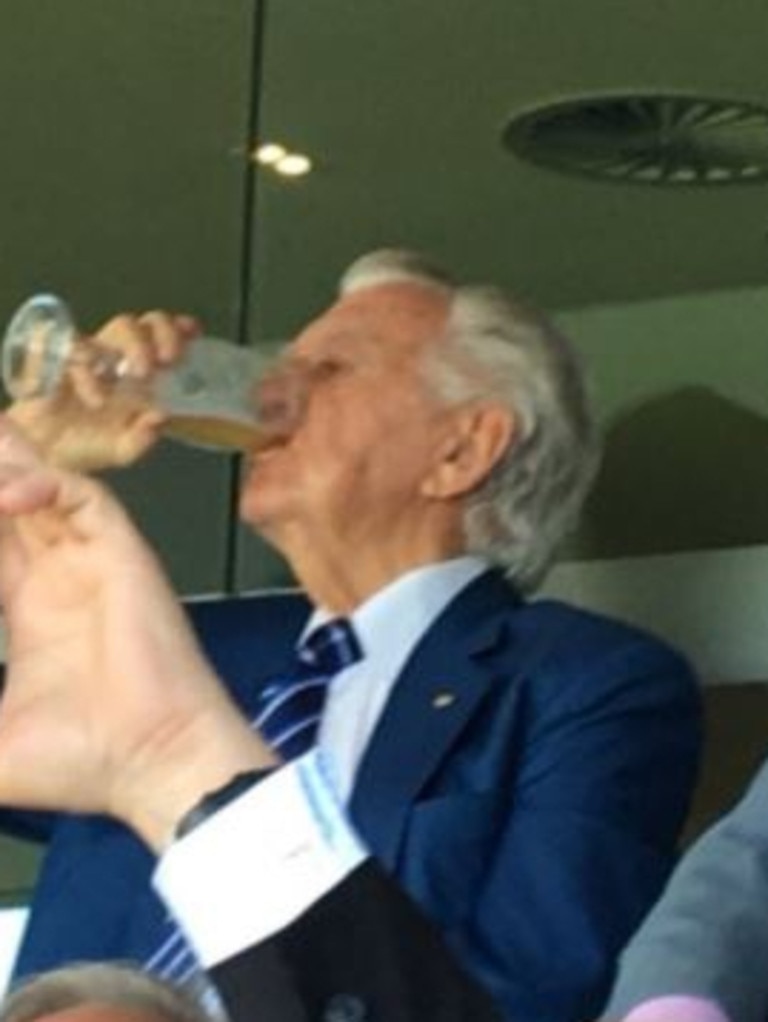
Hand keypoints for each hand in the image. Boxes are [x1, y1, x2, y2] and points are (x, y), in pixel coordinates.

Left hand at [0, 418, 273, 847]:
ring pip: (40, 485)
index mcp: (25, 603)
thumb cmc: (81, 760)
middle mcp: (55, 571)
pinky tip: (10, 496)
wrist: (152, 762)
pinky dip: (46, 483)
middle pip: (9, 498)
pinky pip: (84, 497)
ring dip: (3, 470)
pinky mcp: (122, 552)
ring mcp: (89, 558)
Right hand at [7, 311, 199, 471]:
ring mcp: (88, 354)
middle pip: (142, 325)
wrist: (43, 453)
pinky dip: (77, 360)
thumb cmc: (88, 444)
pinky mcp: (54, 357)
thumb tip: (160, 418)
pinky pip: (64, 340)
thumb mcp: (122, 449)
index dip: (179, 329)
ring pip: (113, 329)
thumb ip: (142, 438)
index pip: (163, 337)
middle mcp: (117, 357)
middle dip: (158, 335)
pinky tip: (87, 389)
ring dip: (124, 352)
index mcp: (139, 372)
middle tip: (162, 362)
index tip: (191, 334)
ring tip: (125, 387)